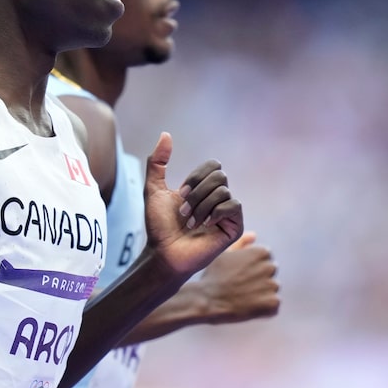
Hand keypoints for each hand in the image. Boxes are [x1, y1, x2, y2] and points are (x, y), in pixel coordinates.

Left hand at [144, 133, 243, 279]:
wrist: (163, 253)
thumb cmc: (159, 226)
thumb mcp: (153, 190)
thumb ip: (157, 163)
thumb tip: (166, 134)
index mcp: (203, 189)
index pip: (214, 166)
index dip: (196, 177)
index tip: (180, 194)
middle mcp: (218, 199)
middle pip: (219, 176)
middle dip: (196, 193)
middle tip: (184, 212)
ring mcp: (227, 213)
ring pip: (223, 191)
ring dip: (201, 206)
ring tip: (190, 223)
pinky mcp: (234, 228)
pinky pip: (234, 206)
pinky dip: (216, 212)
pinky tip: (205, 225)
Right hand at [198, 231, 280, 323]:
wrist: (207, 300)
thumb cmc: (214, 276)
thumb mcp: (224, 254)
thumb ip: (241, 243)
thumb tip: (254, 235)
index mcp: (262, 252)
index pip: (266, 258)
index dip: (252, 267)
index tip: (240, 274)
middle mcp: (270, 267)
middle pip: (270, 273)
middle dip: (259, 279)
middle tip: (240, 286)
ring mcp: (273, 285)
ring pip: (271, 289)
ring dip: (261, 294)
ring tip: (243, 297)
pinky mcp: (272, 303)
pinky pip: (273, 306)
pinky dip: (263, 309)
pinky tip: (248, 307)